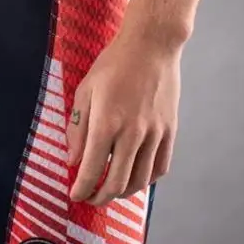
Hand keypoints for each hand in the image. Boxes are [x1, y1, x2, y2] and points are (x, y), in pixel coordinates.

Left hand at [66, 33, 180, 205]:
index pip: (92, 170)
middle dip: (100, 197)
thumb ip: (78, 128)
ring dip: (123, 193)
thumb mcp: (85, 90)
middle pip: (117, 183)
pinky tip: (136, 177)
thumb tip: (74, 160)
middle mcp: (133, 133)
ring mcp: (155, 133)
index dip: (82, 189)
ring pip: (140, 180)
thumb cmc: (114, 64)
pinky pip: (160, 167)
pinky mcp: (170, 131)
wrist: (151, 46)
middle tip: (91, 197)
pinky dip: (147, 180)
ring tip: (111, 190)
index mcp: (107, 122)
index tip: (75, 195)